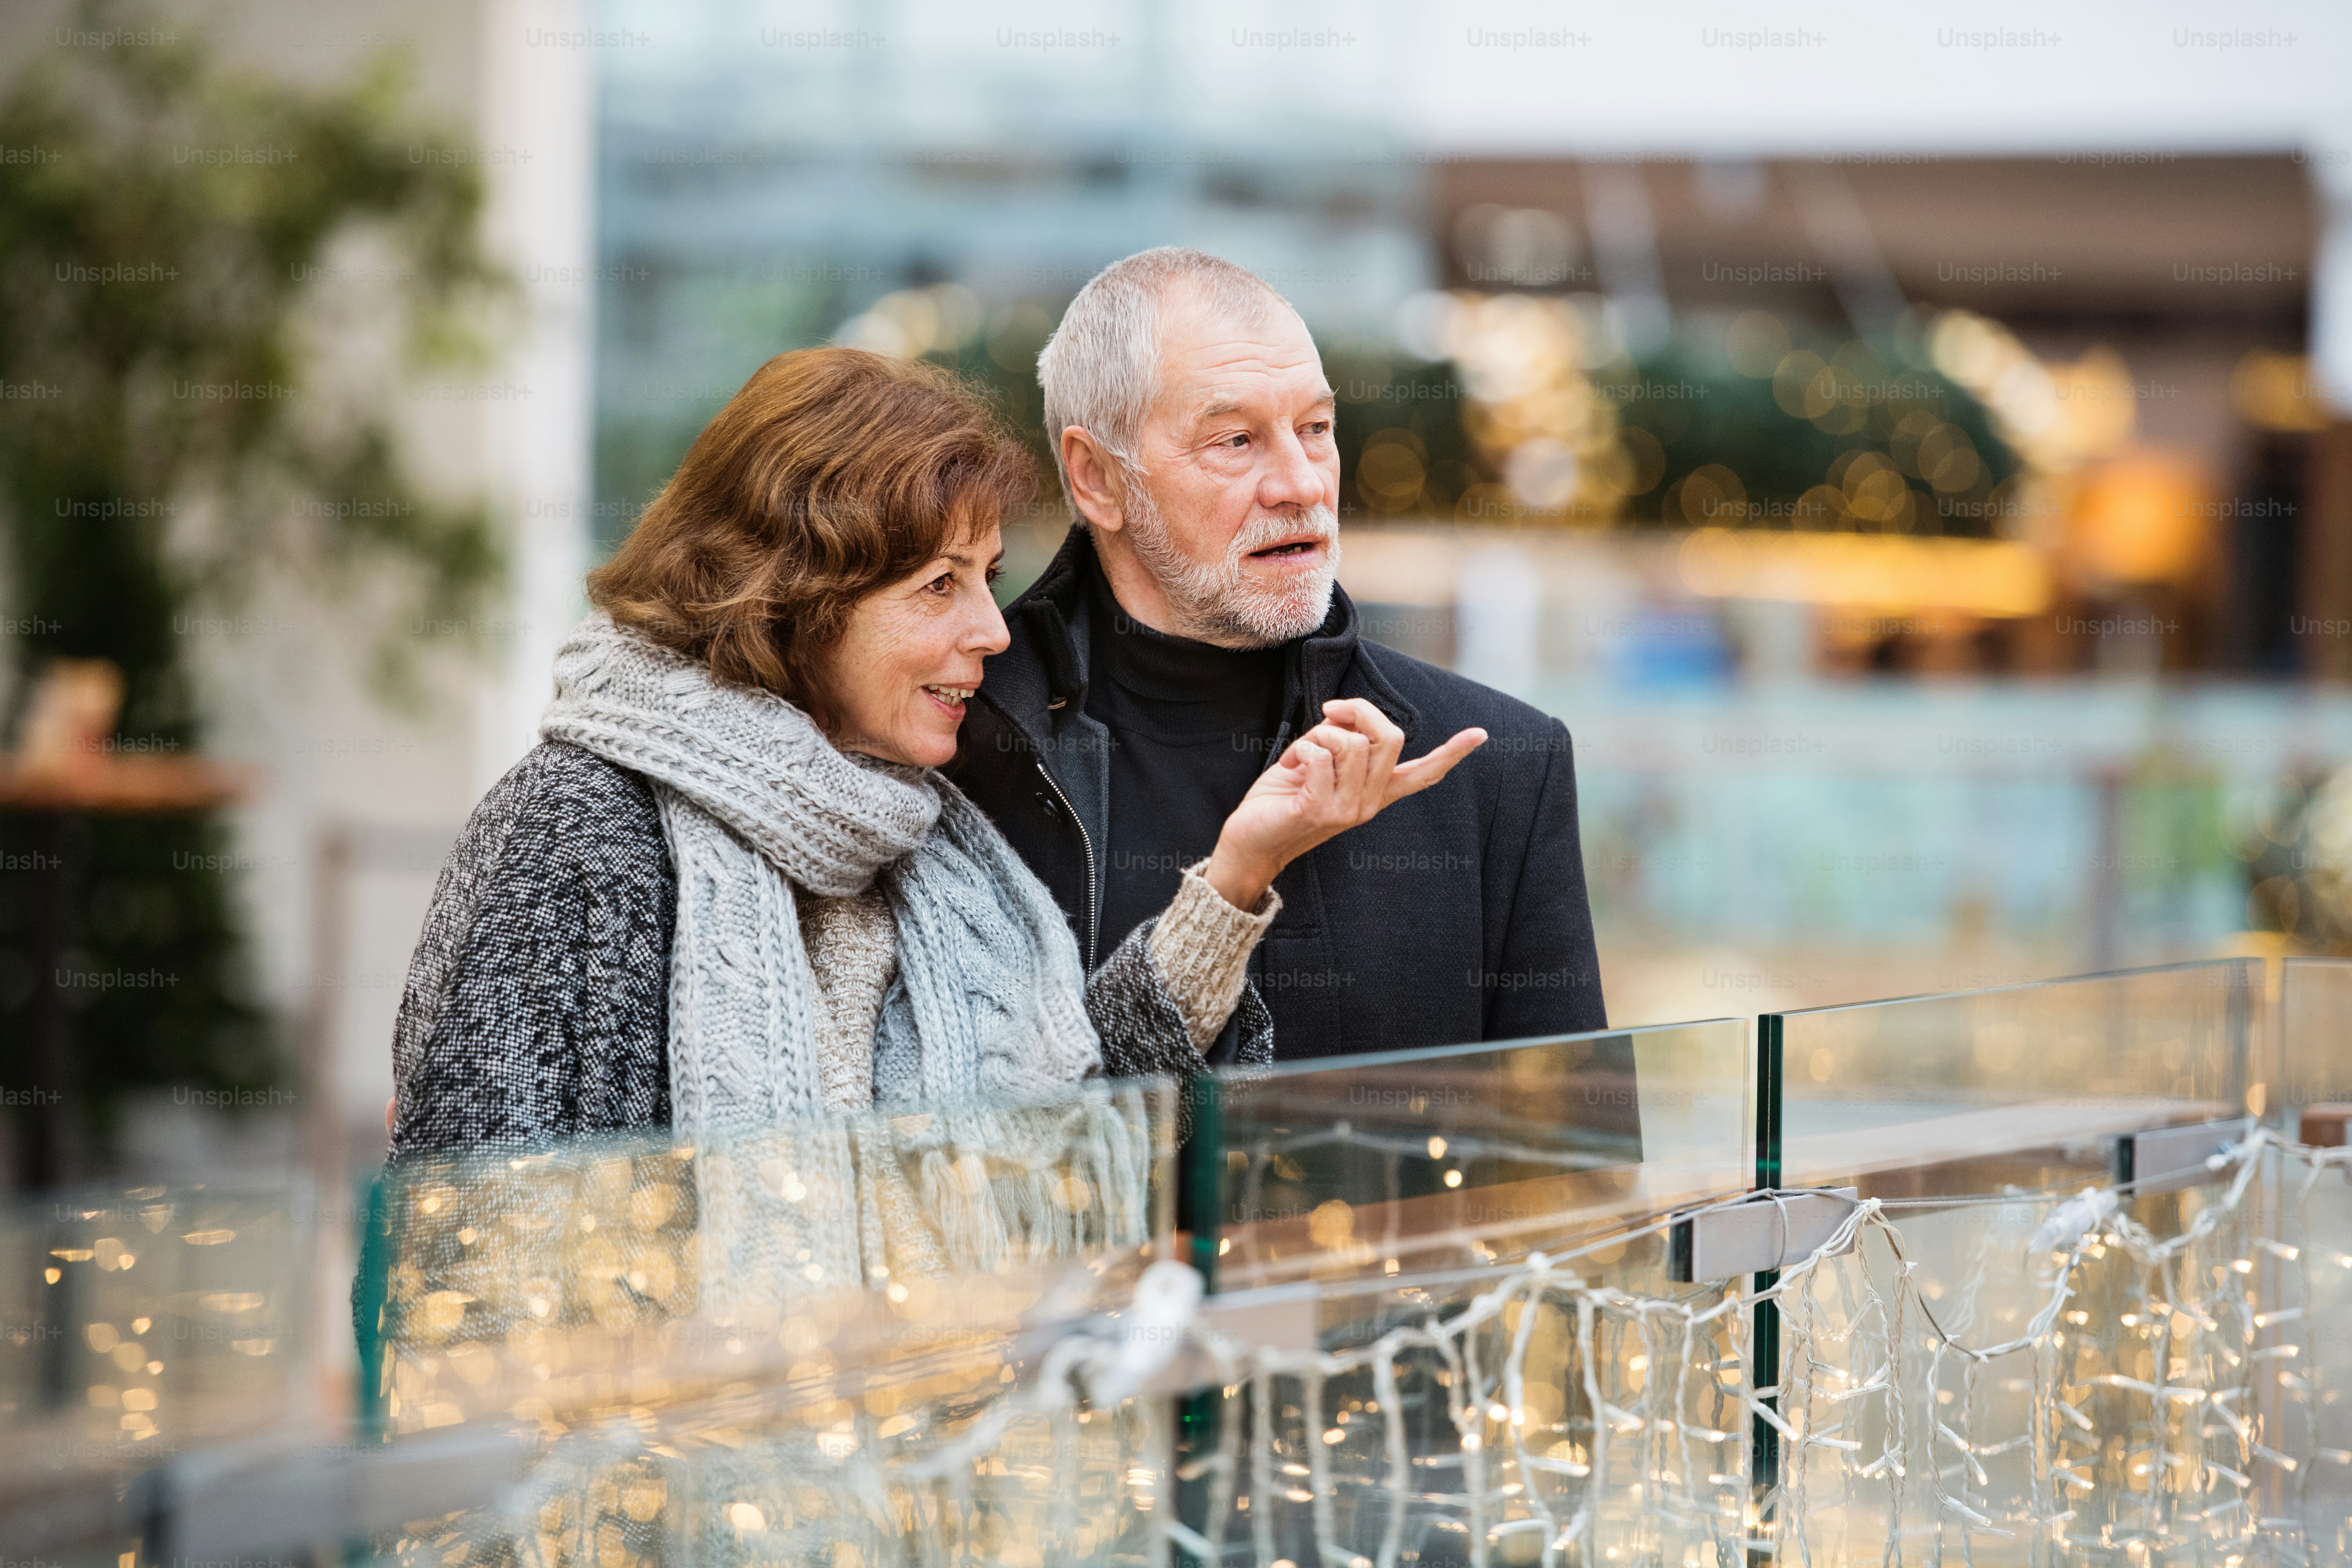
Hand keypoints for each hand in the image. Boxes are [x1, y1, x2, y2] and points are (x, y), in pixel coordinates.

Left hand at [1203, 699, 1486, 910]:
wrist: (1249, 842)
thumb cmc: (1281, 799)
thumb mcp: (1318, 761)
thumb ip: (1341, 739)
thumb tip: (1349, 718)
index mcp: (1375, 793)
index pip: (1423, 773)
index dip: (1452, 753)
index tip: (1481, 734)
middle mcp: (1370, 804)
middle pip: (1391, 736)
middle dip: (1358, 709)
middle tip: (1327, 712)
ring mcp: (1349, 810)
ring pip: (1353, 743)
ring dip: (1318, 734)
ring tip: (1300, 756)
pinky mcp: (1320, 810)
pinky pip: (1320, 754)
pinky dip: (1299, 750)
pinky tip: (1289, 769)